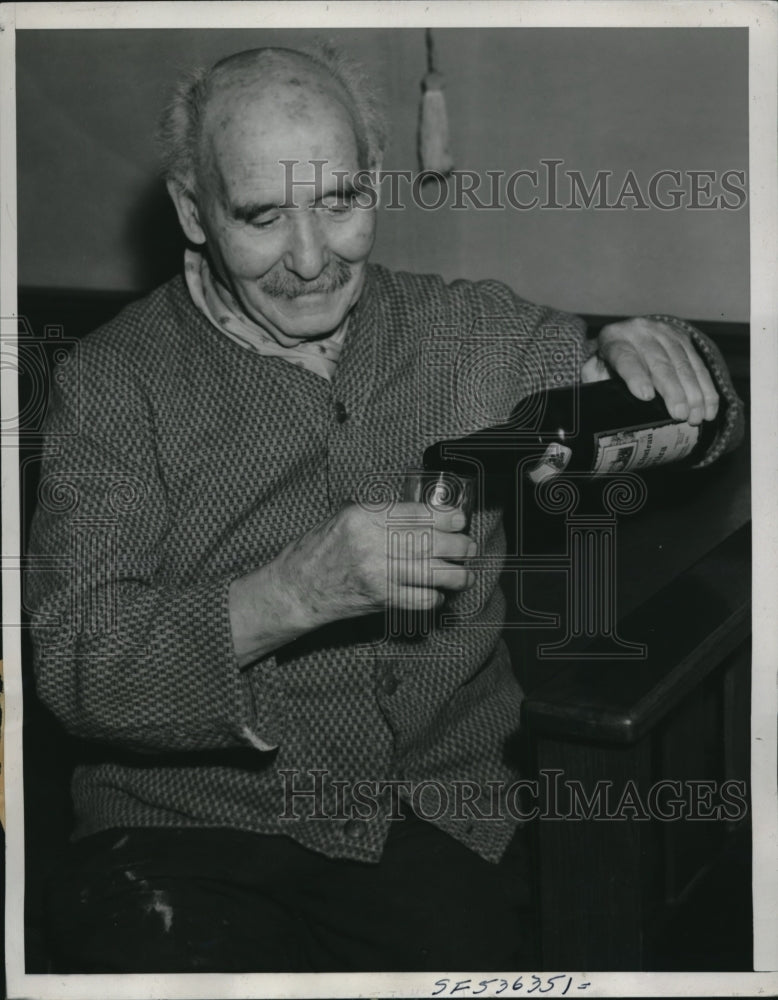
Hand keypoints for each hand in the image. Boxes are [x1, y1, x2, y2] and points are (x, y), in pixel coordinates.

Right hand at [270, 501, 475, 625]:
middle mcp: (372, 543)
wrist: (296, 589)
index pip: (416, 513)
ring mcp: (377, 573)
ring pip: (432, 573)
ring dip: (456, 575)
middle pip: (431, 542)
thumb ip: (380, 514)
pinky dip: (435, 597)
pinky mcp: (380, 599)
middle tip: (468, 548)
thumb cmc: (319, 551)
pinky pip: (420, 599)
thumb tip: (422, 513)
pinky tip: (438, 594)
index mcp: (363, 517)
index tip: (460, 520)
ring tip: (464, 575)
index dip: (446, 517)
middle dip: (458, 546)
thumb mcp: (344, 518)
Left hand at [582, 317, 718, 424]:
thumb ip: (597, 385)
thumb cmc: (607, 367)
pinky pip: (698, 364)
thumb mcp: (595, 374)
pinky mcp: (682, 338)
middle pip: (659, 362)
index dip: (636, 376)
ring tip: (696, 417)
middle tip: (679, 415)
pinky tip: (709, 408)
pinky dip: (706, 388)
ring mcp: (663, 332)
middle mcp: (639, 331)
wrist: (624, 341)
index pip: (624, 357)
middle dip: (672, 391)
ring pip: (683, 364)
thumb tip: (604, 410)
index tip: (645, 396)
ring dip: (693, 393)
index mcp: (613, 340)